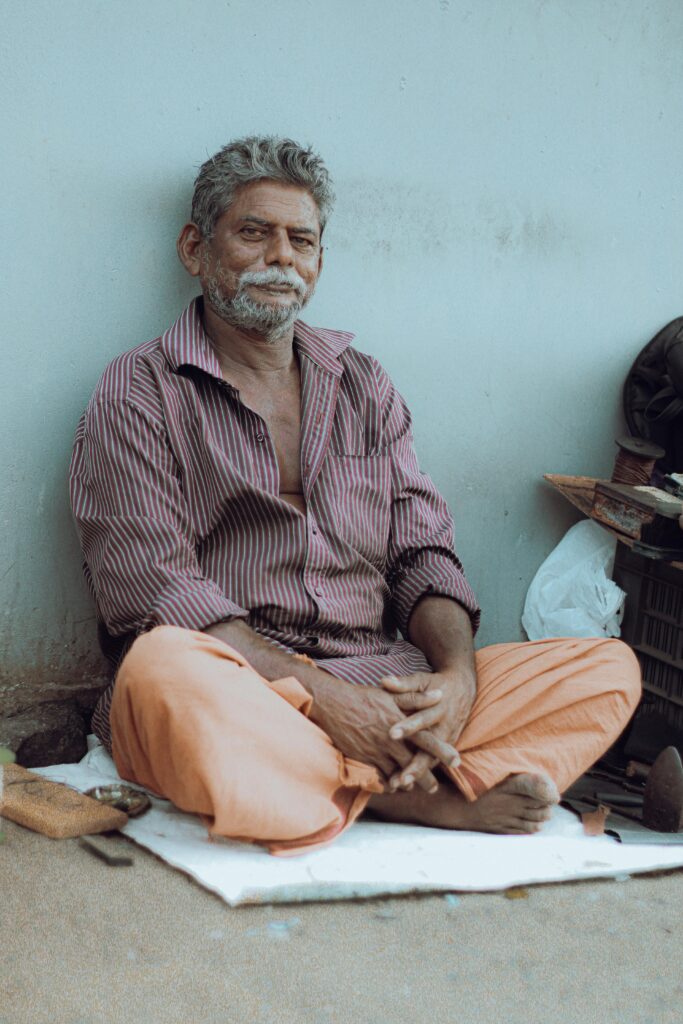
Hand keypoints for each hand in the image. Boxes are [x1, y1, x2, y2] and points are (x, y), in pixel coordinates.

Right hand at [308, 676, 455, 791]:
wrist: (334, 705)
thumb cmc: (364, 697)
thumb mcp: (392, 694)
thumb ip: (417, 698)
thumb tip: (440, 695)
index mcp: (402, 724)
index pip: (427, 741)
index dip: (443, 752)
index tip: (457, 762)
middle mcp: (391, 741)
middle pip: (415, 764)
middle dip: (426, 778)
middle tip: (433, 788)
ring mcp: (377, 751)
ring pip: (398, 774)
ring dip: (407, 782)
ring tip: (413, 787)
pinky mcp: (365, 758)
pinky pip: (380, 776)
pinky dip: (388, 782)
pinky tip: (392, 785)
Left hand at [381, 668, 475, 790]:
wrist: (463, 689)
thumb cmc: (436, 684)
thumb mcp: (422, 681)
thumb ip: (404, 683)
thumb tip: (384, 680)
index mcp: (438, 708)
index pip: (422, 719)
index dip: (408, 727)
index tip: (391, 734)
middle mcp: (444, 727)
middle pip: (430, 749)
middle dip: (416, 765)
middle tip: (401, 779)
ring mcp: (447, 740)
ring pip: (431, 761)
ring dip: (417, 774)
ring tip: (398, 785)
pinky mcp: (445, 747)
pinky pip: (431, 763)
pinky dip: (419, 774)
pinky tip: (402, 784)